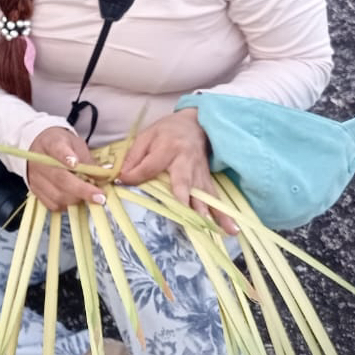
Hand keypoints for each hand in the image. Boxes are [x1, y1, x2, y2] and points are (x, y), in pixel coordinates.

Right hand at [24, 126, 106, 211]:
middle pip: (60, 178)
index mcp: (52, 144)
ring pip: (57, 195)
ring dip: (77, 199)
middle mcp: (40, 161)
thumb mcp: (77, 145)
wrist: (40, 146)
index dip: (65, 157)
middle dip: (82, 190)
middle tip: (100, 197)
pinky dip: (67, 205)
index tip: (75, 163)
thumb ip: (88, 160)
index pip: (57, 149)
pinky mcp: (35, 190)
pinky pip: (52, 204)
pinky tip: (75, 199)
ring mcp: (35, 178)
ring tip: (89, 197)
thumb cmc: (62, 145)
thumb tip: (103, 177)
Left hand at [118, 109, 237, 233]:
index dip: (136, 175)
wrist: (195, 124)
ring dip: (207, 213)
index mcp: (168, 148)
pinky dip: (223, 215)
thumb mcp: (146, 136)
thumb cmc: (167, 132)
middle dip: (182, 199)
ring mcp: (199, 173)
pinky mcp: (207, 181)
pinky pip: (215, 199)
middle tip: (182, 215)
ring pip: (203, 195)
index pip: (150, 165)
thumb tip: (122, 176)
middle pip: (183, 182)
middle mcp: (186, 162)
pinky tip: (232, 230)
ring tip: (213, 230)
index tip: (123, 182)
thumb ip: (134, 156)